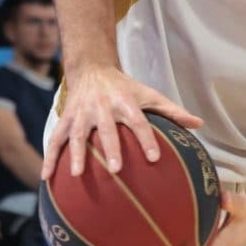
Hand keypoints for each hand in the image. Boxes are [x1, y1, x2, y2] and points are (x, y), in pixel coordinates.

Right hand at [41, 63, 204, 180]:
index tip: (154, 157)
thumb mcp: (149, 94)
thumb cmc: (125, 88)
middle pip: (107, 129)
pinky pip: (55, 139)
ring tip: (77, 174)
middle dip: (111, 147)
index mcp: (125, 102)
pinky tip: (47, 177)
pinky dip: (49, 158)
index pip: (139, 122)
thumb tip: (199, 125)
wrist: (91, 68)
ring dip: (76, 154)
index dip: (146, 138)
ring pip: (76, 134)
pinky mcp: (66, 119)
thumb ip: (172, 111)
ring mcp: (81, 113)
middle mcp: (102, 107)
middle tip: (116, 169)